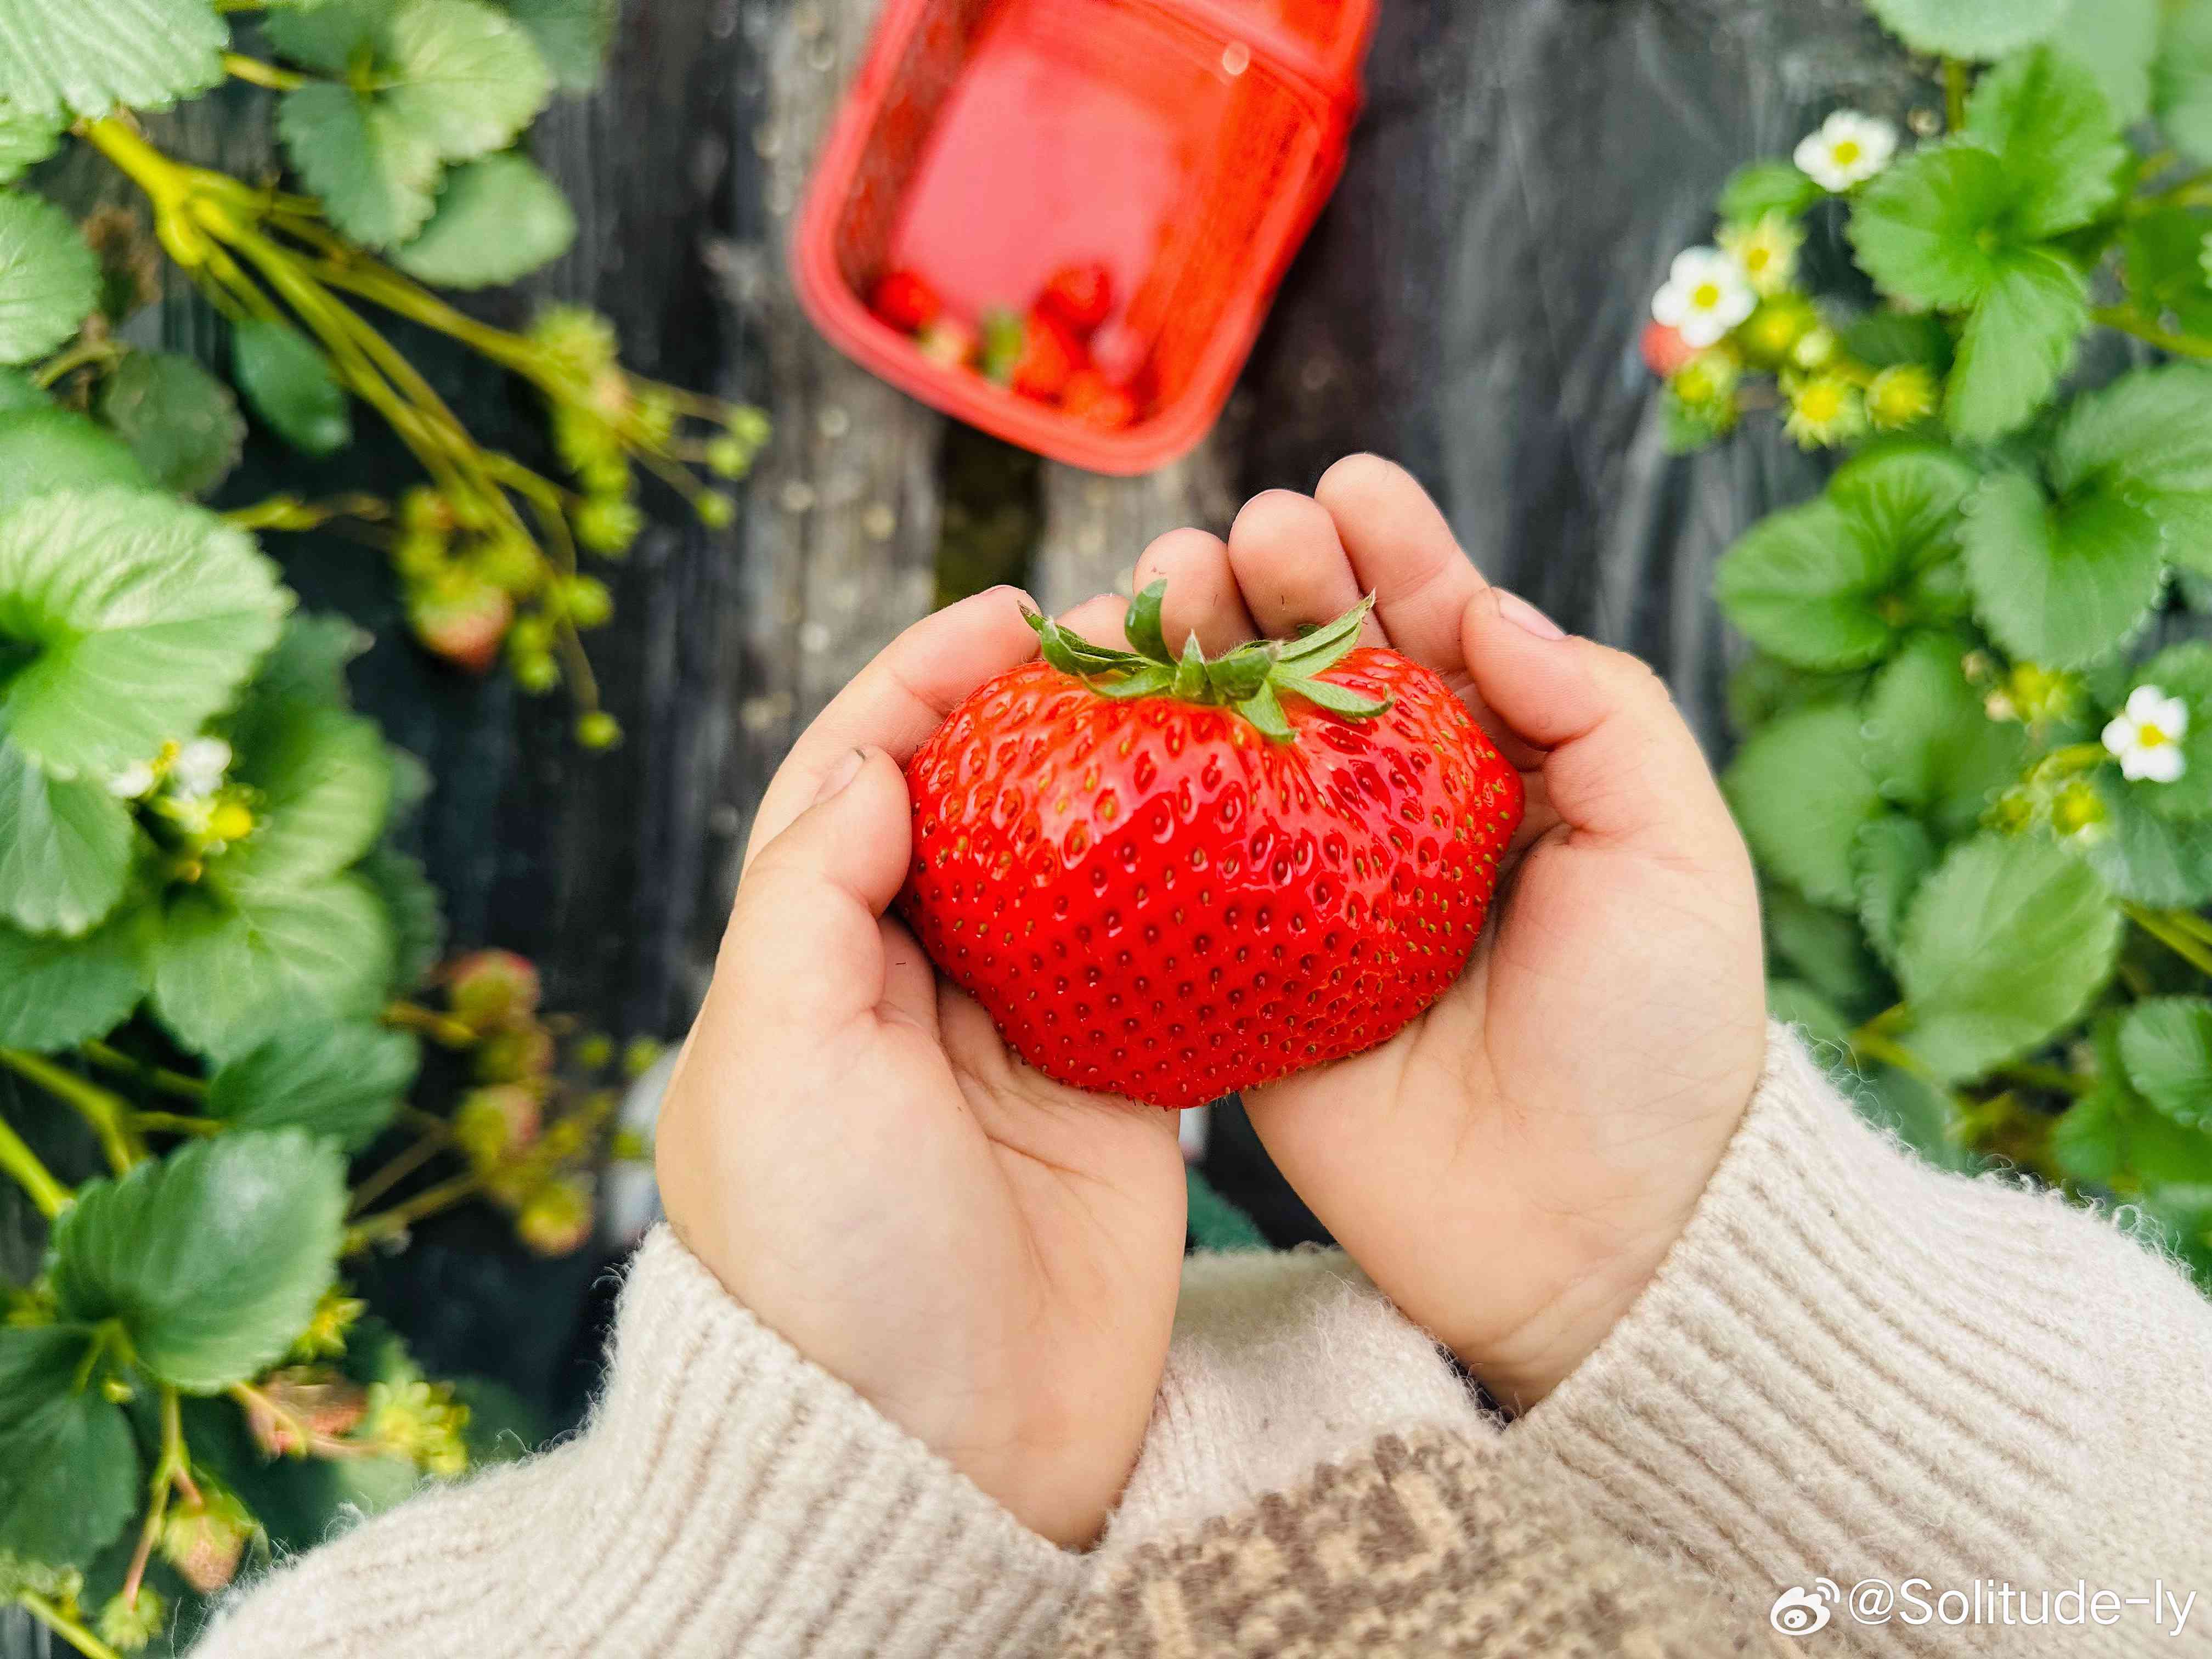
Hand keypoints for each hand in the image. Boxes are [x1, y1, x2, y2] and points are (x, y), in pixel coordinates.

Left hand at [654, 591, 1187, 1547]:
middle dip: (1045, 712)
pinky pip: (1160, 964)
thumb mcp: (773, 1053)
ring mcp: (1019, 1041)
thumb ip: (811, 891)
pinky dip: (1196, 889)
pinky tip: (1243, 818)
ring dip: (1129, 779)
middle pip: (981, 806)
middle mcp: (910, 991)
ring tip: (1200, 690)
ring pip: (1078, 869)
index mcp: (807, 967)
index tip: (1008, 620)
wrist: (942, 1448)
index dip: (923, 684)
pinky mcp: (1112, 1096)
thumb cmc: (827, 1252)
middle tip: (1135, 631)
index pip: (859, 781)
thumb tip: (876, 761)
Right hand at [1131, 456, 1765, 1407]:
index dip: (1393, 555)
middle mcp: (1394, 821)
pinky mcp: (1241, 981)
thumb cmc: (1657, 1041)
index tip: (1352, 491)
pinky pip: (1177, 874)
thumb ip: (1600, 713)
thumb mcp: (1679, 856)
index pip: (1436, 635)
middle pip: (1314, 670)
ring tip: (1167, 587)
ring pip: (1231, 747)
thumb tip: (1488, 612)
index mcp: (1502, 777)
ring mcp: (1308, 896)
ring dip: (1194, 654)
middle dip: (1276, 582)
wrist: (1593, 1237)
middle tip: (1249, 538)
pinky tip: (1109, 713)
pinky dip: (1137, 788)